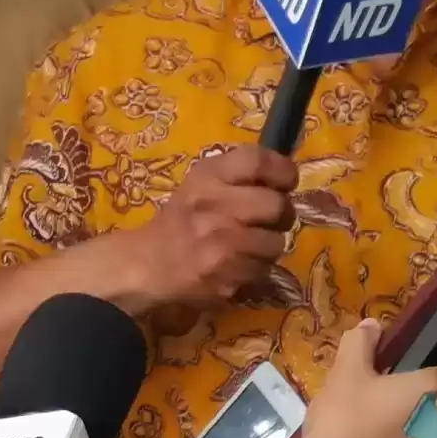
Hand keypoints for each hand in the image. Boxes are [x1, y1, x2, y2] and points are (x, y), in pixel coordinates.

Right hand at [107, 144, 295, 314]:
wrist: (149, 264)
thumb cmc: (182, 219)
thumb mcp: (202, 183)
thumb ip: (240, 174)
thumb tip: (287, 176)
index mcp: (209, 176)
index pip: (259, 161)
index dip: (282, 171)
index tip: (287, 182)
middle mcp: (215, 205)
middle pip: (277, 205)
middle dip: (281, 214)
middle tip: (271, 219)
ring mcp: (222, 243)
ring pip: (276, 242)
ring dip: (268, 246)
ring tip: (249, 246)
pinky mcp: (226, 276)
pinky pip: (263, 270)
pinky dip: (256, 270)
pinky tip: (236, 266)